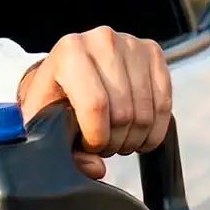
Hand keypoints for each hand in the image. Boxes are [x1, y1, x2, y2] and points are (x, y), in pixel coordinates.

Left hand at [17, 28, 171, 179]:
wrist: (66, 69)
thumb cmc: (53, 98)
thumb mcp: (45, 122)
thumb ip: (64, 150)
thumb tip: (96, 168)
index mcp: (70, 51)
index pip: (95, 105)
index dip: (96, 138)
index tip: (89, 146)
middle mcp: (102, 40)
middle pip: (123, 111)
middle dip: (114, 141)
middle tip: (103, 145)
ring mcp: (131, 44)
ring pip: (145, 112)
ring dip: (134, 138)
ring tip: (117, 139)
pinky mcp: (153, 52)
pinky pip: (164, 104)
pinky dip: (154, 130)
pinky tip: (138, 136)